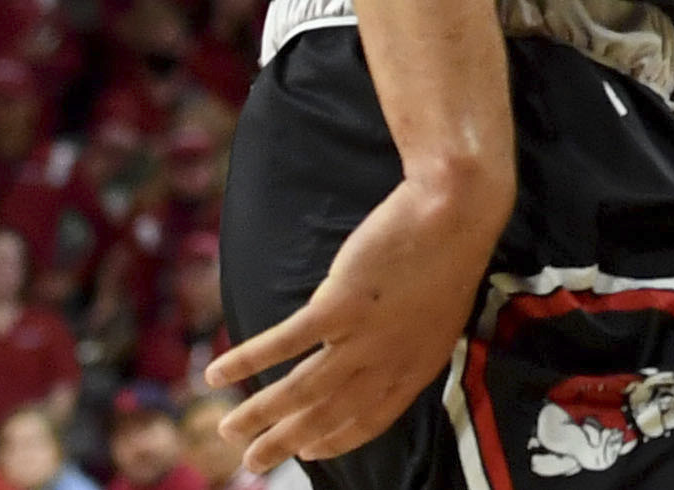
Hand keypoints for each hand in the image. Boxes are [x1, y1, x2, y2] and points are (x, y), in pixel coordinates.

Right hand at [208, 166, 508, 467]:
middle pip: (328, 414)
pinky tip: (216, 375)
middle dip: (287, 442)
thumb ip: (408, 344)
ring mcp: (363, 337)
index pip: (372, 419)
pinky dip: (245, 361)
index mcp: (418, 366)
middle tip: (253, 464)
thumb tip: (378, 358)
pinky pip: (282, 344)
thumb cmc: (451, 251)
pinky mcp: (338, 306)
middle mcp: (388, 362)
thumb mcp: (441, 314)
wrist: (457, 209)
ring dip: (259, 414)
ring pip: (300, 391)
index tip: (310, 451)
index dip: (338, 439)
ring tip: (227, 431)